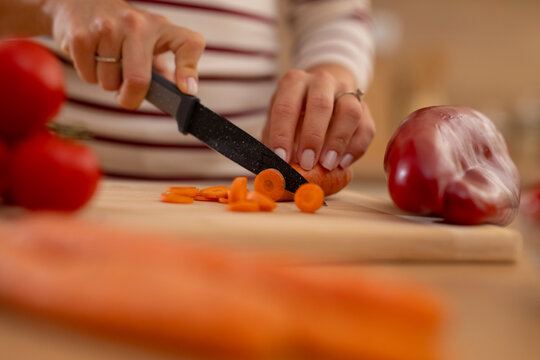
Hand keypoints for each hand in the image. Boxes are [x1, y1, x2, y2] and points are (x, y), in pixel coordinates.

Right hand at [43, 0, 204, 108]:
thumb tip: (176, 96)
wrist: (76, 2)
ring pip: (109, 82)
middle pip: (138, 80)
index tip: (186, 91)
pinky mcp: (80, 36)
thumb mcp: (147, 40)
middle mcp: (135, 24)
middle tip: (126, 97)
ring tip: (106, 63)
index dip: (188, 69)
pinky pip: (89, 76)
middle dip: (131, 98)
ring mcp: (106, 28)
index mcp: (160, 27)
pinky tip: (91, 57)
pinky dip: (90, 76)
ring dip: (108, 83)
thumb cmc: (121, 29)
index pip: (188, 43)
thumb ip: (161, 69)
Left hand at [262, 65, 374, 170]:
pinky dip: (356, 148)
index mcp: (293, 83)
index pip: (286, 106)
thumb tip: (271, 172)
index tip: (281, 159)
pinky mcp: (364, 108)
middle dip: (313, 137)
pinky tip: (343, 163)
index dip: (282, 134)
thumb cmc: (294, 114)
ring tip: (327, 165)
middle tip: (307, 163)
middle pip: (320, 105)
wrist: (323, 93)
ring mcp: (346, 92)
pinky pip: (366, 128)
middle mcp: (321, 82)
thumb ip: (274, 143)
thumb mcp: (278, 121)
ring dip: (338, 141)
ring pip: (349, 112)